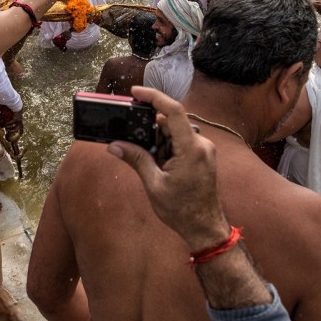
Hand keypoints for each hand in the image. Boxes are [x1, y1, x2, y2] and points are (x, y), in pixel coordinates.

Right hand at [107, 86, 228, 249]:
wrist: (206, 228)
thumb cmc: (183, 210)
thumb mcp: (154, 184)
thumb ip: (136, 159)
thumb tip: (114, 145)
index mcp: (191, 149)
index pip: (174, 111)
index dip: (154, 96)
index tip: (135, 92)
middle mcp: (201, 144)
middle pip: (171, 122)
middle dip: (149, 127)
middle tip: (130, 134)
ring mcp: (203, 150)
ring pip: (174, 132)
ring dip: (157, 139)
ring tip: (146, 158)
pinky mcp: (201, 155)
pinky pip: (180, 141)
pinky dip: (165, 146)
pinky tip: (155, 161)